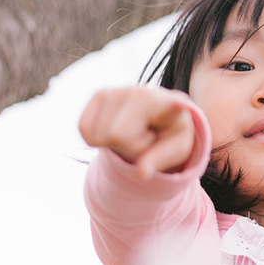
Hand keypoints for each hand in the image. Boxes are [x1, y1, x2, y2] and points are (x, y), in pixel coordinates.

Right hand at [79, 86, 195, 179]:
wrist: (159, 116)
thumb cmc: (170, 133)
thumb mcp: (177, 148)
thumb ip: (160, 160)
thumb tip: (141, 173)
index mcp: (161, 103)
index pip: (154, 114)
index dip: (169, 107)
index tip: (179, 104)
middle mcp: (135, 90)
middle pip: (115, 137)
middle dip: (129, 148)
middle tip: (145, 139)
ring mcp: (113, 90)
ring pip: (95, 135)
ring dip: (113, 144)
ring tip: (133, 133)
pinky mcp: (97, 95)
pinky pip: (84, 130)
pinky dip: (98, 138)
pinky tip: (118, 129)